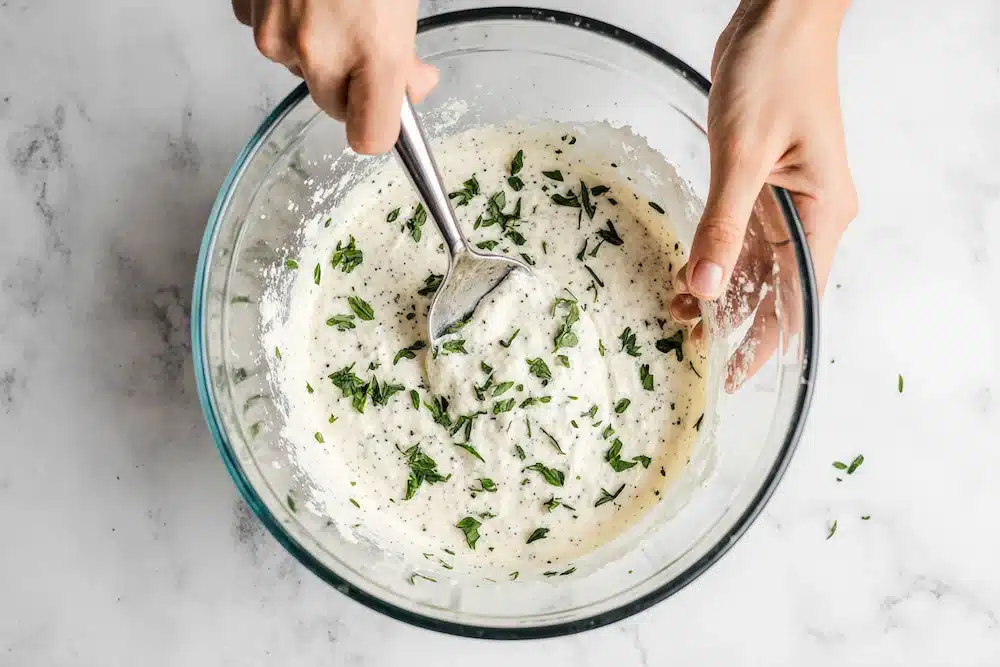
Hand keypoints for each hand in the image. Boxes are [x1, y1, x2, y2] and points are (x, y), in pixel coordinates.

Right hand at [233, 0, 437, 153]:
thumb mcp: (403, 6)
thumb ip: (405, 58)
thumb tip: (412, 88)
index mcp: (372, 52)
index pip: (369, 137)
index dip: (379, 129)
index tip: (385, 115)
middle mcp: (318, 51)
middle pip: (332, 106)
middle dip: (350, 84)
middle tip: (366, 42)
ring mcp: (275, 33)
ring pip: (299, 70)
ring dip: (317, 49)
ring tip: (333, 2)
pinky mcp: (247, 10)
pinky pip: (271, 38)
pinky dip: (287, 21)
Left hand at [670, 0, 857, 388]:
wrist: (777, 16)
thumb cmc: (777, 71)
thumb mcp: (744, 153)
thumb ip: (723, 224)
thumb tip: (703, 287)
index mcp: (822, 213)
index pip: (798, 298)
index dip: (767, 341)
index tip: (734, 374)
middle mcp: (809, 214)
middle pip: (776, 288)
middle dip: (736, 321)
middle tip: (692, 348)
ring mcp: (785, 200)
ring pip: (754, 264)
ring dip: (719, 291)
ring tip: (680, 317)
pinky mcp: (760, 183)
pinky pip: (739, 234)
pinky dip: (714, 256)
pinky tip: (688, 276)